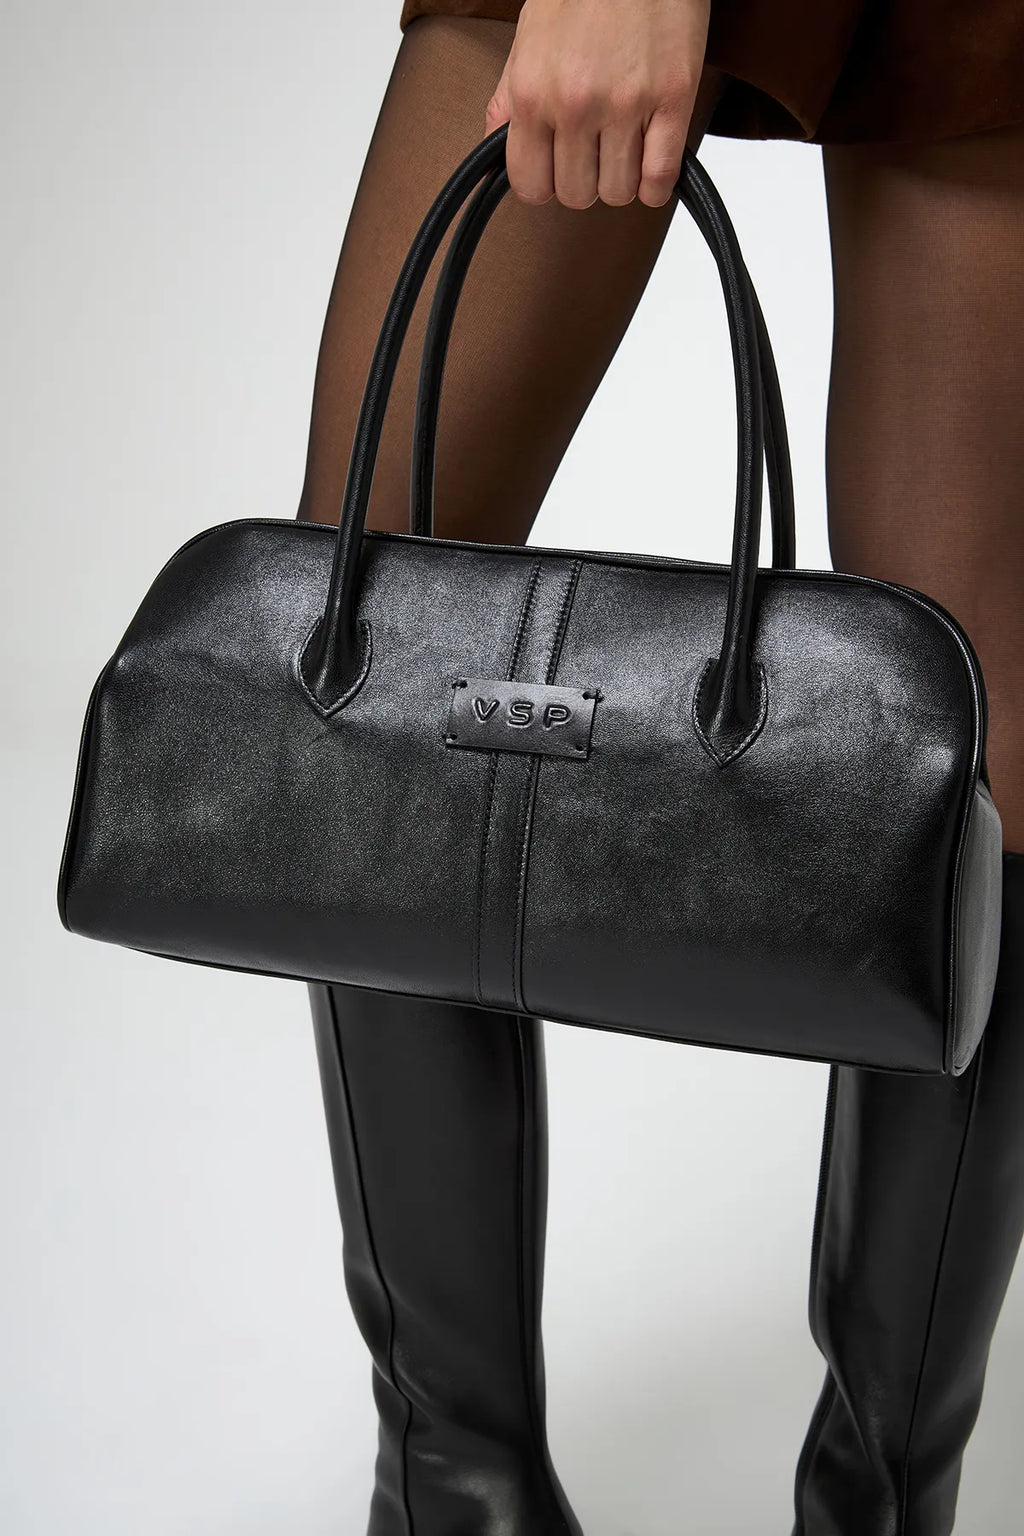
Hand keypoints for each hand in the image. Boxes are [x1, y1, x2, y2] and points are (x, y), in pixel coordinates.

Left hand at [485, 0, 710, 208]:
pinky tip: (652, 162)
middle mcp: (576, 104)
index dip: (545, 184)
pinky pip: (660, 178)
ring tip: (624, 146)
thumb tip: (491, 158)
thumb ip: (508, 104)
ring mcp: (627, 104)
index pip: (531, 186)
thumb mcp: (528, 41)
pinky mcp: (673, 98)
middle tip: (594, 150)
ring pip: (618, 192)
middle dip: (584, 180)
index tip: (557, 168)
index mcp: (534, 93)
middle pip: (577, 194)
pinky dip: (656, 183)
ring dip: (622, 178)